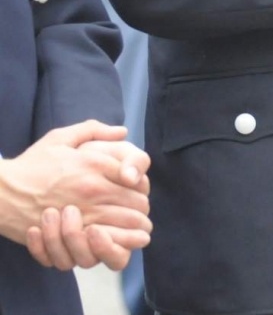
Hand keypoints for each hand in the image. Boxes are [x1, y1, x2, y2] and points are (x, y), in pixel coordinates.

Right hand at [0, 121, 151, 264]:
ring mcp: (84, 213)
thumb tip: (123, 131)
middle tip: (137, 211)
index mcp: (95, 164)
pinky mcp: (71, 233)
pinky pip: (106, 242)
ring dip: (133, 228)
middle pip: (138, 204)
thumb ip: (94, 130)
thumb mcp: (60, 138)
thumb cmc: (31, 164)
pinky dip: (116, 242)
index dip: (141, 184)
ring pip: (127, 225)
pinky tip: (113, 240)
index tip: (136, 188)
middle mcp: (94, 188)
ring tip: (132, 229)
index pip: (138, 177)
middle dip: (141, 208)